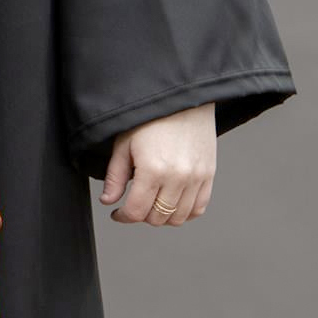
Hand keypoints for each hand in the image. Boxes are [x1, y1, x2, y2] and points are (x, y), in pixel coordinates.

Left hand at [101, 102, 216, 226]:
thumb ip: (115, 176)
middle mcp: (178, 178)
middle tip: (132, 204)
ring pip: (179, 218)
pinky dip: (185, 213)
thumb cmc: (149, 118)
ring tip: (151, 203)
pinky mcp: (209, 176)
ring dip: (163, 216)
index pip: (137, 211)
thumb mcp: (123, 144)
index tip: (117, 213)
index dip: (123, 216)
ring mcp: (197, 179)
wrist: (182, 100)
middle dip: (141, 215)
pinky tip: (171, 203)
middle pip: (158, 218)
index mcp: (153, 170)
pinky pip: (199, 208)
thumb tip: (108, 200)